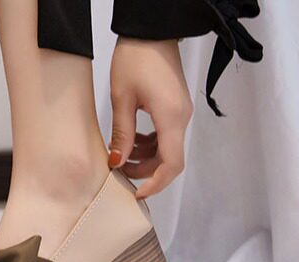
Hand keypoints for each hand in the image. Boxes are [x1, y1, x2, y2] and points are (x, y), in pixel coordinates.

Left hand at [108, 38, 192, 198]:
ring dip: (145, 158)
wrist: (151, 30)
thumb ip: (122, 134)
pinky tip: (130, 140)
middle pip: (169, 160)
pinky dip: (149, 144)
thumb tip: (117, 162)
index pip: (171, 164)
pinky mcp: (174, 107)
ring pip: (166, 149)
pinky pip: (165, 135)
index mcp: (171, 117)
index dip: (155, 184)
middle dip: (146, 173)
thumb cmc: (136, 57)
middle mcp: (181, 118)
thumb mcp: (121, 98)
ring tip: (120, 156)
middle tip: (120, 174)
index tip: (137, 194)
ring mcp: (180, 112)